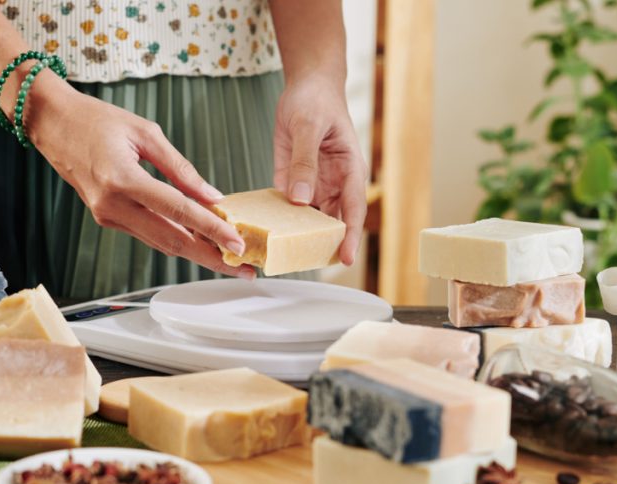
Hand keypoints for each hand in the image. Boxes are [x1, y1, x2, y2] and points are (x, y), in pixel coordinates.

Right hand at [22, 70, 254, 278]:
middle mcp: (112, 205)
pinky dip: (176, 238)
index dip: (211, 229)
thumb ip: (180, 168)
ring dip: (197, 252)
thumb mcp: (145, 132)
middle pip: (172, 240)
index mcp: (122, 179)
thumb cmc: (95, 120)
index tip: (237, 242)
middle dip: (211, 256)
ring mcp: (107, 216)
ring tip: (229, 258)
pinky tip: (200, 239)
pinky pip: (148, 234)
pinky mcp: (107, 219)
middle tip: (242, 267)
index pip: (178, 211)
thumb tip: (212, 195)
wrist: (52, 124)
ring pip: (161, 243)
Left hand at [273, 74, 367, 265]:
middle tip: (303, 264)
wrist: (306, 86)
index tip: (346, 259)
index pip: (353, 210)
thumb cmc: (316, 101)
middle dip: (321, 244)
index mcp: (350, 171)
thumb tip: (301, 199)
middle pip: (331, 223)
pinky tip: (264, 233)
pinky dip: (277, 220)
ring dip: (296, 236)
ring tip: (280, 255)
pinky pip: (286, 206)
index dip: (350, 236)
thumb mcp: (308, 127)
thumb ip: (304, 162)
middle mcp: (334, 184)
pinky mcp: (292, 182)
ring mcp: (313, 185)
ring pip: (308, 220)